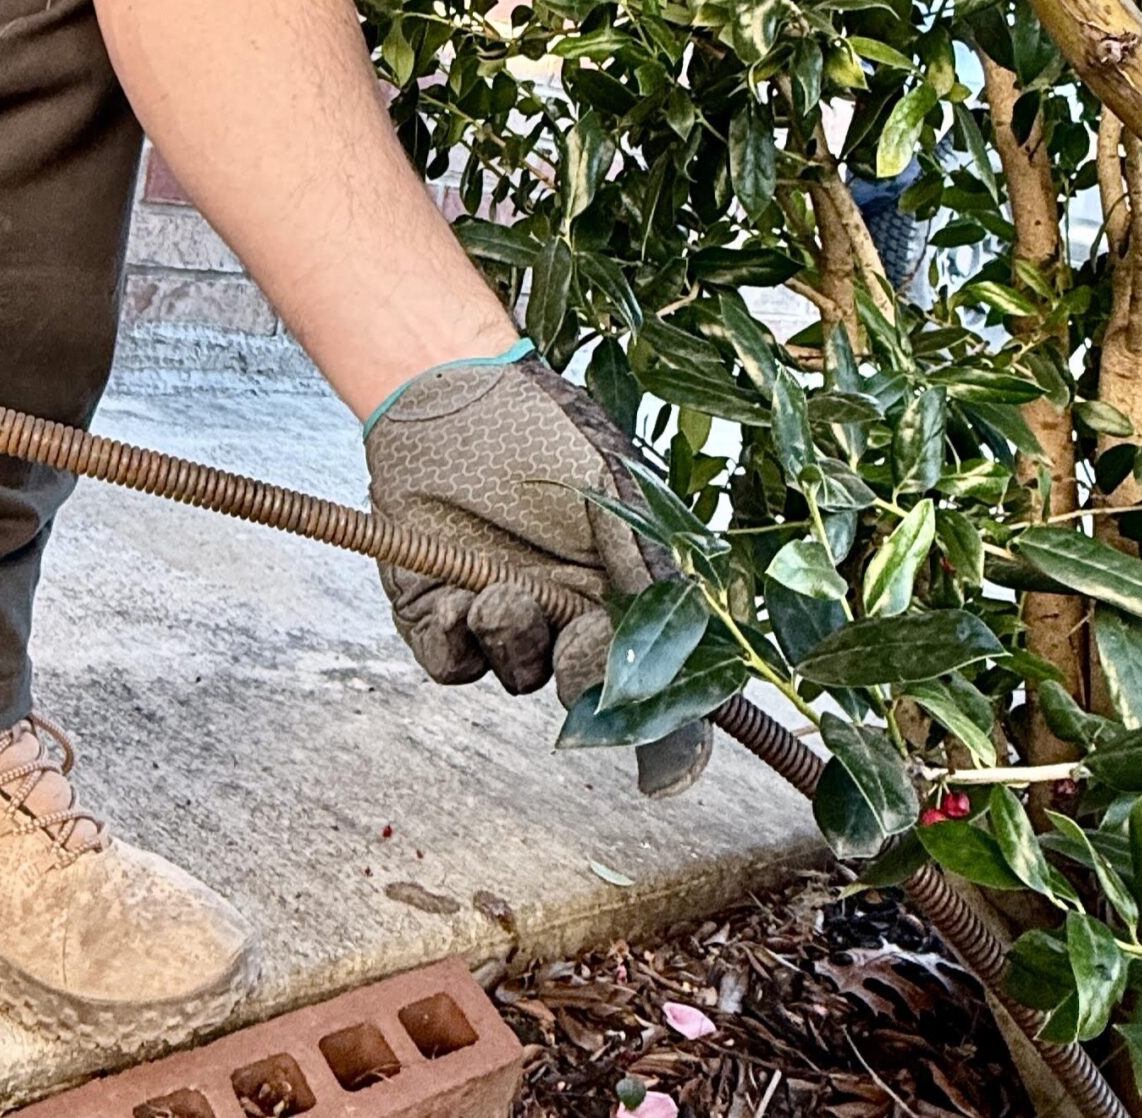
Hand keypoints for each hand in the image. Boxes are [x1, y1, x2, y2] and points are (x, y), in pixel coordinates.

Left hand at [363, 347, 710, 796]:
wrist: (445, 390)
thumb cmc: (540, 430)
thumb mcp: (617, 499)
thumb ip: (656, 584)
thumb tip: (706, 669)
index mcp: (613, 586)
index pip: (644, 675)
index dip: (650, 719)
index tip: (654, 750)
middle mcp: (559, 608)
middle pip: (579, 690)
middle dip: (578, 671)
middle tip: (573, 629)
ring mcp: (497, 612)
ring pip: (514, 675)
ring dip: (512, 640)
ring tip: (499, 589)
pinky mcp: (434, 610)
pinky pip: (449, 665)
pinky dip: (455, 641)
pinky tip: (455, 595)